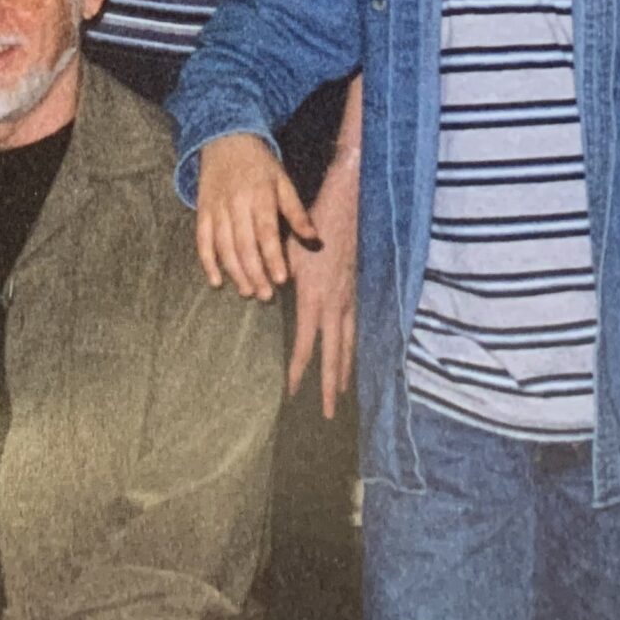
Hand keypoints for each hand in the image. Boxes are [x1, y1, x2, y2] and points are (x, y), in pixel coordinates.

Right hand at [194, 134, 314, 302]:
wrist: (225, 138)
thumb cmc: (260, 164)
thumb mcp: (283, 181)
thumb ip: (297, 212)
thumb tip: (314, 239)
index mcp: (260, 195)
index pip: (266, 231)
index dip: (273, 257)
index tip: (281, 279)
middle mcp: (236, 203)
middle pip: (244, 244)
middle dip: (255, 272)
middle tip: (265, 296)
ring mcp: (216, 207)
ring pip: (223, 246)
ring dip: (235, 272)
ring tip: (247, 292)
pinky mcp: (202, 211)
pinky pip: (202, 240)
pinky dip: (207, 262)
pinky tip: (216, 281)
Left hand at [288, 148, 359, 417]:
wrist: (349, 206)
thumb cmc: (312, 226)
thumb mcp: (289, 252)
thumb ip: (278, 277)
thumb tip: (262, 295)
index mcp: (314, 297)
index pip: (306, 343)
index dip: (299, 369)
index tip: (293, 392)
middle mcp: (335, 303)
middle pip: (334, 354)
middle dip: (330, 385)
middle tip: (329, 413)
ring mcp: (350, 298)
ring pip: (349, 343)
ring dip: (344, 370)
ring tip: (340, 394)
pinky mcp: (356, 290)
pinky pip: (356, 327)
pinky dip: (353, 348)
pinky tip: (350, 357)